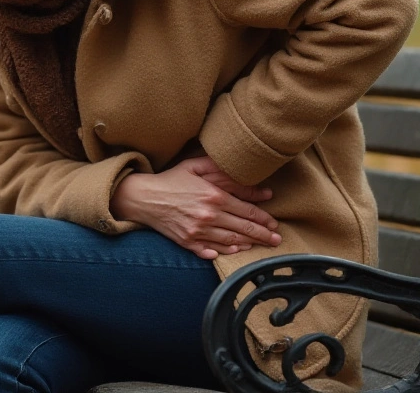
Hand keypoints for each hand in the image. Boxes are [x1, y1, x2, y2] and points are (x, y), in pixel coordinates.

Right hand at [110, 156, 280, 259]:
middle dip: (263, 235)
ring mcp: (198, 232)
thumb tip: (254, 182)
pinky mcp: (188, 242)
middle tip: (277, 240)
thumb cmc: (172, 179)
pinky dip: (225, 252)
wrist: (143, 197)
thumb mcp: (196, 167)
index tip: (274, 223)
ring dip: (248, 244)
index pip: (247, 211)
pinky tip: (235, 250)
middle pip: (244, 229)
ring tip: (260, 246)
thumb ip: (224, 172)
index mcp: (214, 196)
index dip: (264, 218)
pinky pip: (212, 250)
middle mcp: (209, 216)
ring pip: (231, 241)